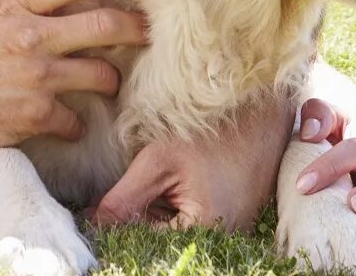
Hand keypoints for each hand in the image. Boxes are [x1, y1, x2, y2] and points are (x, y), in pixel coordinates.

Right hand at [0, 0, 146, 169]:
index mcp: (11, 5)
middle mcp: (30, 37)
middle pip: (103, 24)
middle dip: (134, 26)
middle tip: (147, 29)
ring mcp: (36, 78)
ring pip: (100, 73)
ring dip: (112, 78)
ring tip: (112, 80)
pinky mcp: (35, 116)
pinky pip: (76, 118)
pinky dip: (77, 123)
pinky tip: (73, 123)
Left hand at [91, 92, 290, 231]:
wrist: (263, 111)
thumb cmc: (214, 129)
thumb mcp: (159, 160)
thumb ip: (123, 199)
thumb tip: (92, 225)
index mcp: (204, 230)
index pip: (144, 244)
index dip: (116, 229)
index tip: (93, 212)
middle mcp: (222, 239)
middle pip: (160, 242)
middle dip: (137, 221)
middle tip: (122, 193)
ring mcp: (230, 231)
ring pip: (174, 234)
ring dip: (156, 215)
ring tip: (158, 181)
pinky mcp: (232, 220)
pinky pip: (191, 223)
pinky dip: (175, 208)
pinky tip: (174, 184)